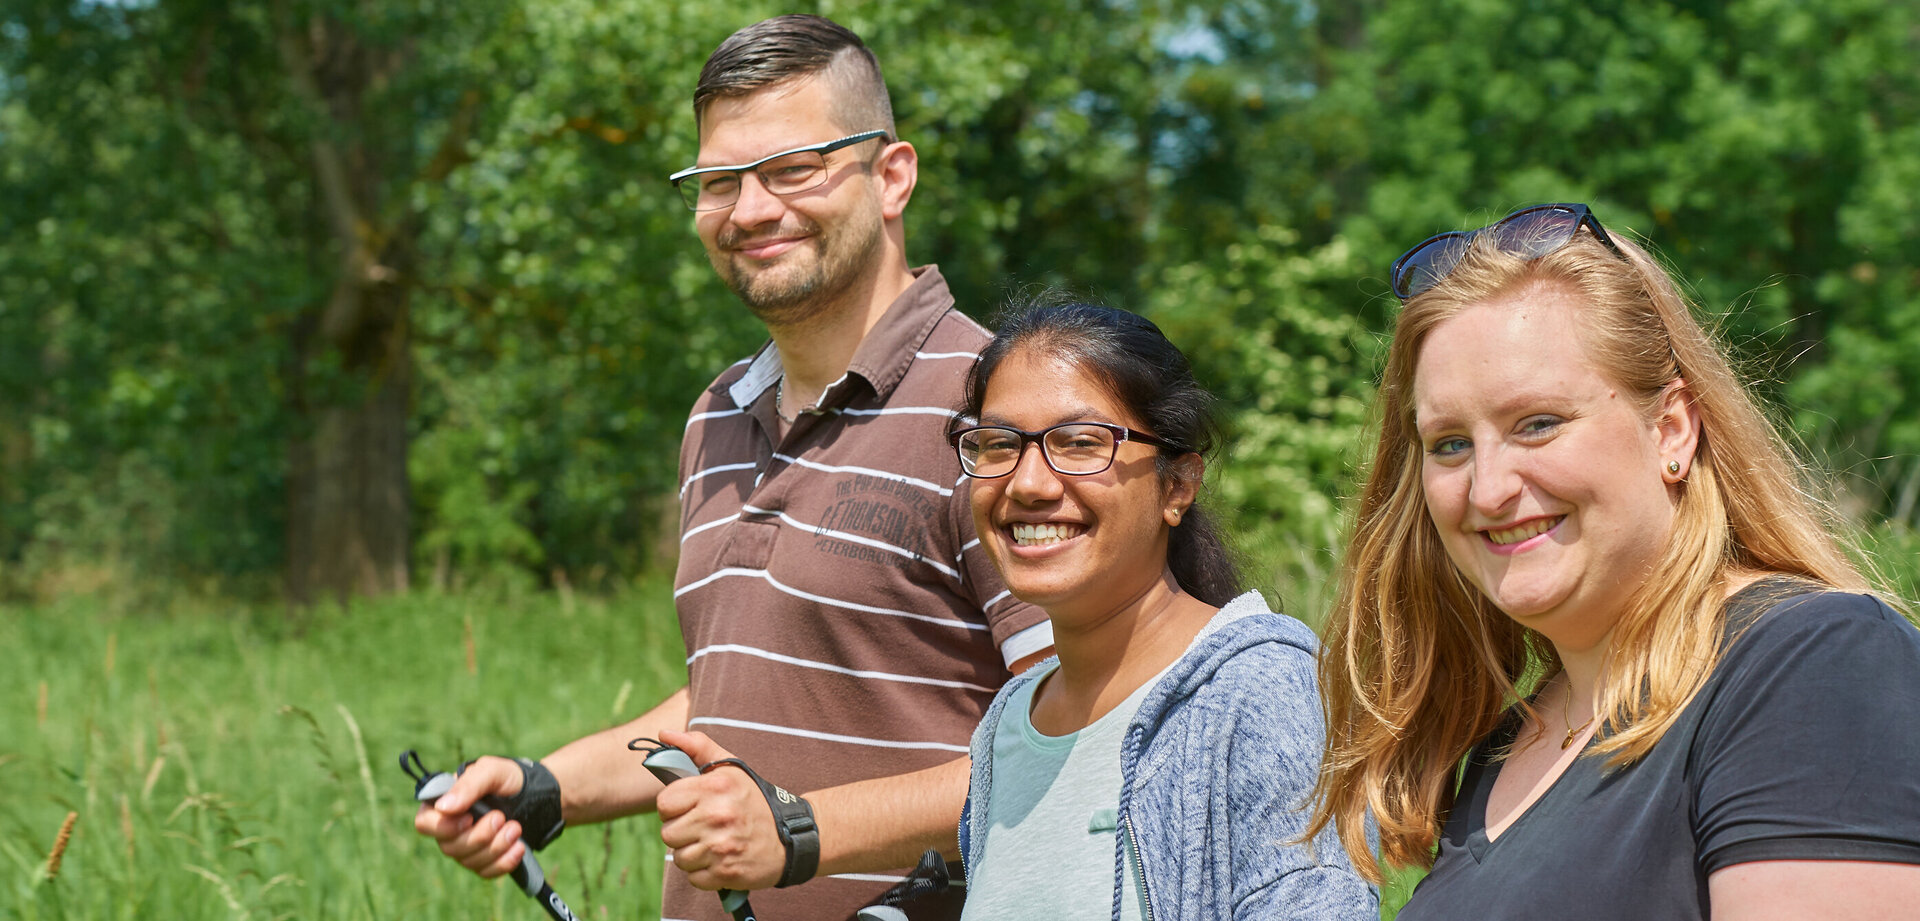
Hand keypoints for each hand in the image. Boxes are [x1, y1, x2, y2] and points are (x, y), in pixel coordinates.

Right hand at [411, 755, 527, 878]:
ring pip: (469, 861)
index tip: (469, 818)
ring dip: (496, 847)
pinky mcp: (484, 861)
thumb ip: (468, 785)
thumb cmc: (507, 778)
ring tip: (516, 828)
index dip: (444, 827)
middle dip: (480, 836)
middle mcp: (450, 829)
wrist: (536, 793)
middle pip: (449, 847)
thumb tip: (443, 807)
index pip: (425, 824)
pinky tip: (519, 847)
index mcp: (443, 804)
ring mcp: (466, 848)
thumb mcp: (491, 771)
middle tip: (501, 818)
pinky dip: (504, 862)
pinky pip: (486, 872)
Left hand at [656, 729, 786, 890]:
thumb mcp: (730, 768)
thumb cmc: (753, 801)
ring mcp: (722, 847)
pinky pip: (693, 878)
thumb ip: (696, 746)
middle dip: (682, 831)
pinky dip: (704, 872)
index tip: (690, 807)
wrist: (792, 837)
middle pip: (668, 833)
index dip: (674, 806)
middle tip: (703, 826)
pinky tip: (720, 859)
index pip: (664, 803)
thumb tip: (663, 734)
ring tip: (713, 843)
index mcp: (715, 787)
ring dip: (692, 853)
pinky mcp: (726, 873)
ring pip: (679, 857)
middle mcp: (717, 816)